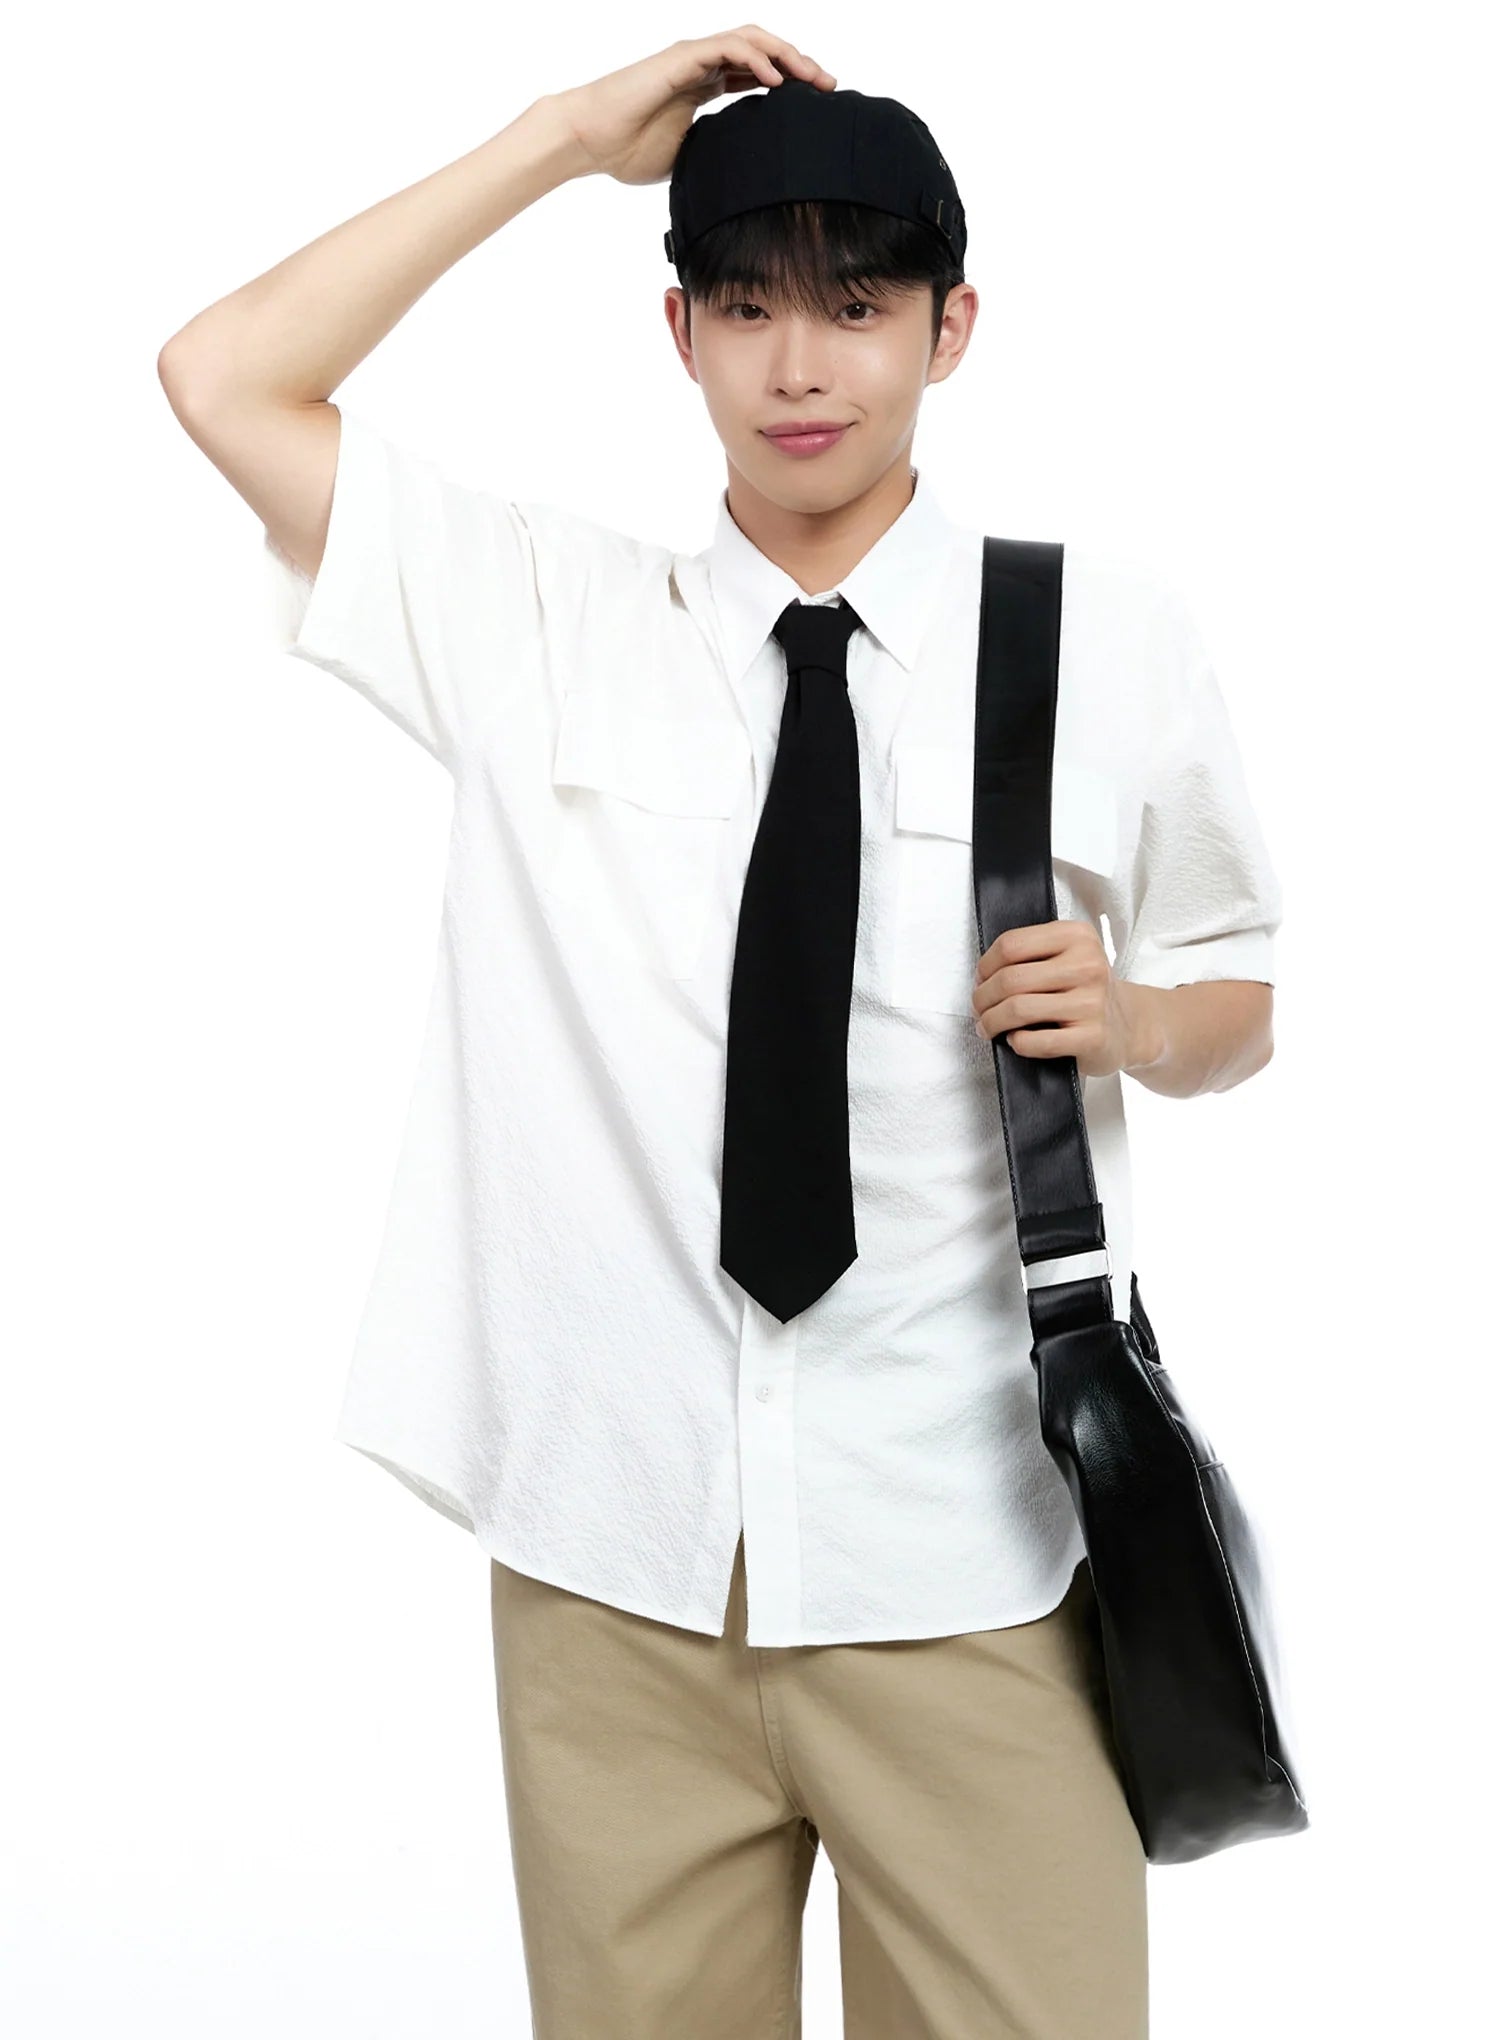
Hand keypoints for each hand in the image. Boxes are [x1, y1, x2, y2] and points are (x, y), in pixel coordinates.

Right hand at [549, 27, 835, 186]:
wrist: (589, 139)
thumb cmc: (626, 151)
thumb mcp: (686, 159)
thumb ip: (713, 157)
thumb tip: (742, 188)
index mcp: (703, 86)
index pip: (757, 74)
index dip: (790, 83)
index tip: (817, 105)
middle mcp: (702, 66)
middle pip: (763, 52)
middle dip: (799, 65)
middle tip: (828, 87)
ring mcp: (692, 58)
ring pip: (751, 40)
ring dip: (786, 55)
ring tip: (811, 78)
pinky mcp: (680, 58)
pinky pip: (726, 48)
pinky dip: (755, 59)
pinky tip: (776, 80)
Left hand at [971, 920, 1156, 1078]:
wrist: (1129, 1025)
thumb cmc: (1086, 991)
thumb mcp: (1067, 957)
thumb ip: (1030, 956)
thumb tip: (981, 977)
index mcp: (1077, 937)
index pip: (1011, 944)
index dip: (985, 966)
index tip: (980, 980)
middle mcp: (1088, 965)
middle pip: (1010, 979)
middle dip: (983, 998)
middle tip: (979, 1009)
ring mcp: (1092, 1002)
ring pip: (1018, 1009)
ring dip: (992, 1022)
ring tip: (988, 1027)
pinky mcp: (1092, 1037)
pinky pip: (1035, 1041)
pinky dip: (1016, 1043)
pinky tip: (1016, 1040)